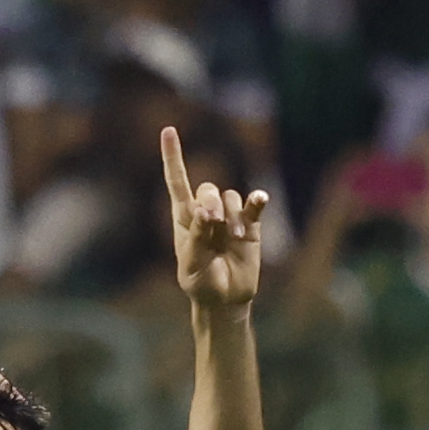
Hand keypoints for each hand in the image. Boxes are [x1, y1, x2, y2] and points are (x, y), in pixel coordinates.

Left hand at [164, 125, 266, 308]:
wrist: (224, 299)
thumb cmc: (200, 282)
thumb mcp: (190, 264)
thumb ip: (195, 236)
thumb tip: (206, 210)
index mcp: (184, 218)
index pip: (177, 181)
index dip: (173, 156)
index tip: (168, 130)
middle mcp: (206, 211)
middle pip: (208, 187)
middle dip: (209, 204)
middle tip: (212, 226)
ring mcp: (229, 216)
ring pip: (230, 195)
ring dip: (230, 216)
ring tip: (230, 241)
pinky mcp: (250, 225)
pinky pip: (253, 205)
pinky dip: (256, 200)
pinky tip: (259, 200)